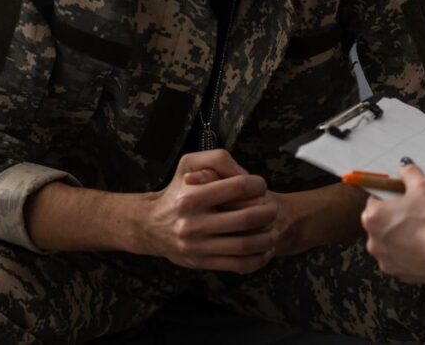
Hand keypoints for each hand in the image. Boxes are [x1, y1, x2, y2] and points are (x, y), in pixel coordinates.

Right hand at [185, 168, 299, 257]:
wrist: (151, 226)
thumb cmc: (177, 191)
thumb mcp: (189, 164)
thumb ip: (217, 160)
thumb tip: (245, 174)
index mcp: (191, 197)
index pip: (237, 187)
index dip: (257, 185)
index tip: (261, 185)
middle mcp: (193, 224)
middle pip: (246, 219)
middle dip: (268, 213)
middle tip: (273, 209)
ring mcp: (198, 246)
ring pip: (245, 246)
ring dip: (267, 238)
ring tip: (272, 230)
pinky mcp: (202, 263)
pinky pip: (238, 265)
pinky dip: (258, 259)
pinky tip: (265, 250)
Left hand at [361, 161, 424, 283]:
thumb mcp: (424, 187)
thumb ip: (410, 173)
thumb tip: (405, 165)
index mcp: (373, 217)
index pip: (374, 199)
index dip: (390, 195)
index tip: (404, 196)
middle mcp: (373, 240)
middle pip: (380, 221)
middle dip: (395, 215)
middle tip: (417, 211)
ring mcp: (384, 259)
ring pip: (390, 240)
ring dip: (401, 234)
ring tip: (423, 229)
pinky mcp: (398, 273)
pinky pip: (400, 257)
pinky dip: (409, 251)